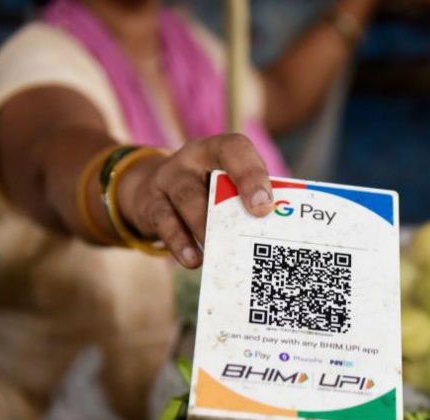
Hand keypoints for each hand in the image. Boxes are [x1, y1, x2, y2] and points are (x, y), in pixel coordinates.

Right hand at [117, 134, 272, 268]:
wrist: (152, 193)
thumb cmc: (205, 192)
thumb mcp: (224, 187)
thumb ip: (248, 200)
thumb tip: (278, 231)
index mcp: (217, 150)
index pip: (235, 149)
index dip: (252, 173)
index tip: (264, 204)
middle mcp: (191, 159)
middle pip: (209, 175)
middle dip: (232, 201)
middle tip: (252, 223)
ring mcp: (168, 179)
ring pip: (186, 198)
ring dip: (205, 226)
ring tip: (218, 250)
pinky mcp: (151, 205)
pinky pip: (165, 222)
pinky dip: (180, 243)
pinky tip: (193, 260)